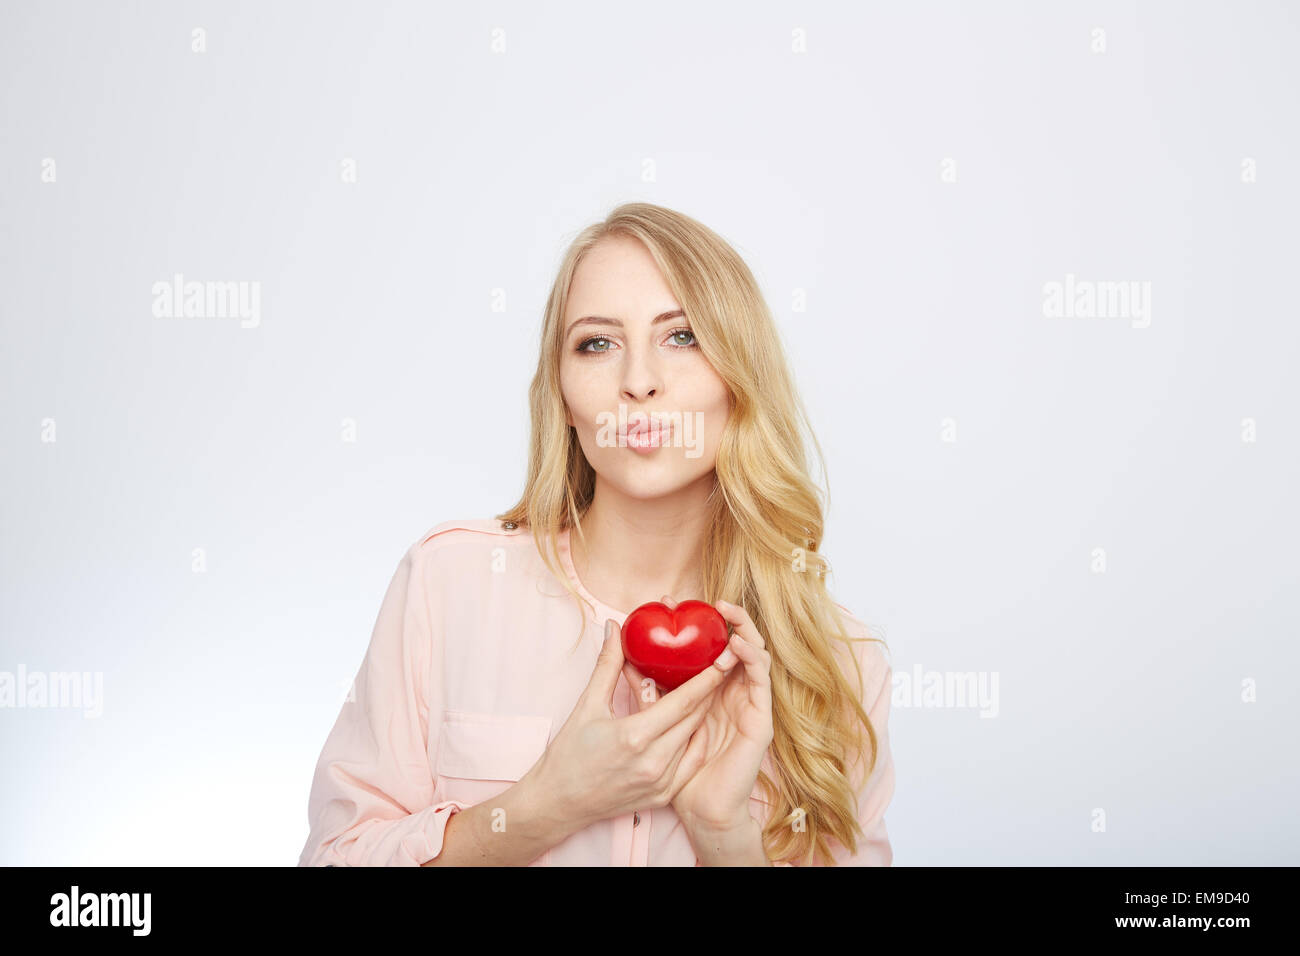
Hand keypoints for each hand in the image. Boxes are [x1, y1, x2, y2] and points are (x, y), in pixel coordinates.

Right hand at [526, 617, 739, 833]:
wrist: (558, 803)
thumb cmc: (568, 755)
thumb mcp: (587, 706)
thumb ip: (607, 665)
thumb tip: (614, 628)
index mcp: (635, 736)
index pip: (683, 702)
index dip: (706, 679)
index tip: (722, 659)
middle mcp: (654, 762)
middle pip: (694, 719)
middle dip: (709, 692)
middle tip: (721, 669)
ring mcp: (661, 782)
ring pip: (695, 740)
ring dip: (702, 716)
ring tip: (708, 693)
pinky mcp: (663, 797)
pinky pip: (691, 763)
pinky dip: (696, 742)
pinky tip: (695, 725)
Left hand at [625, 595, 773, 833]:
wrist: (703, 812)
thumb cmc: (679, 773)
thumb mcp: (651, 724)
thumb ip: (641, 689)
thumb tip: (622, 657)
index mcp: (711, 693)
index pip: (706, 647)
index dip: (692, 623)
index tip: (669, 600)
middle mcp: (734, 695)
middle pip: (734, 647)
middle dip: (724, 620)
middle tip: (706, 599)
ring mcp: (750, 707)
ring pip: (755, 657)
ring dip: (744, 632)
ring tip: (727, 612)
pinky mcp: (762, 722)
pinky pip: (762, 684)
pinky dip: (753, 660)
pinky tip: (738, 645)